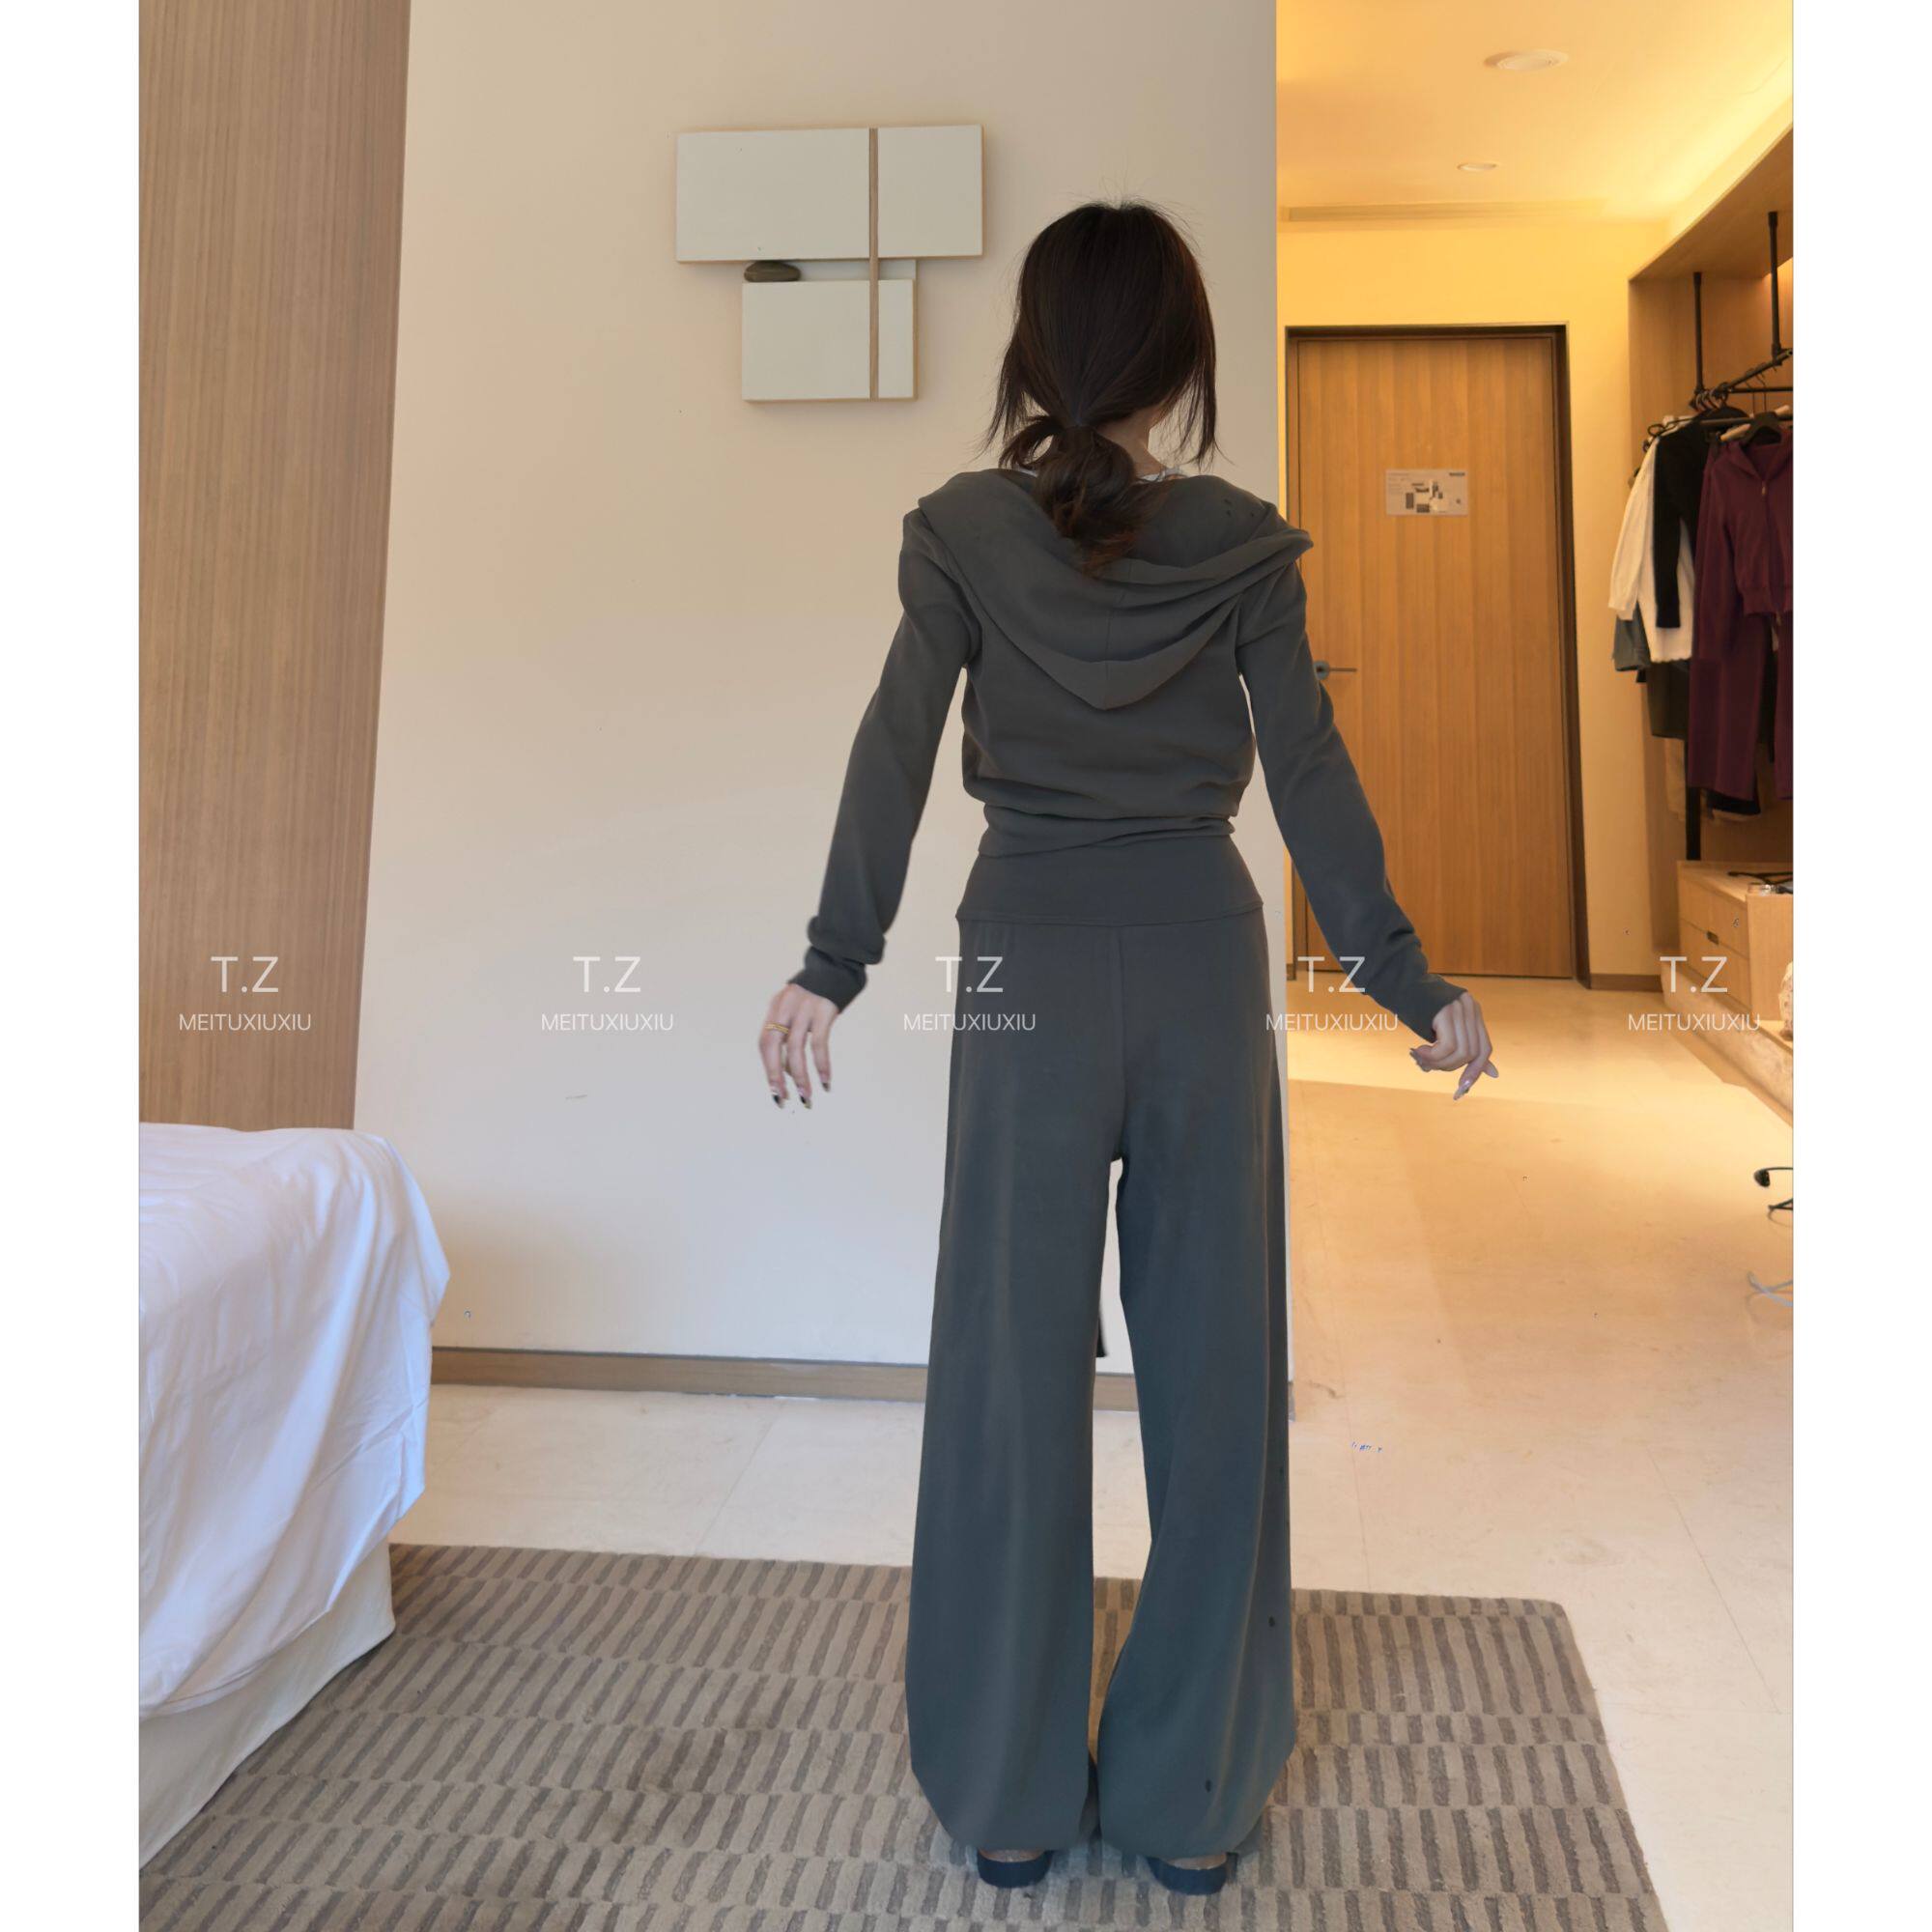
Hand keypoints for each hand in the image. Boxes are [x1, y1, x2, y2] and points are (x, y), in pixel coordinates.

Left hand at [758, 982, 838, 1108]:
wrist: (838, 964)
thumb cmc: (818, 992)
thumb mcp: (796, 1007)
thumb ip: (790, 1031)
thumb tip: (788, 1068)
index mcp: (776, 1009)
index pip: (765, 1043)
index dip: (768, 1068)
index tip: (775, 1091)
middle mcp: (786, 1008)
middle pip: (772, 1045)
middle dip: (775, 1074)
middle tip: (782, 1098)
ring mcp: (804, 1008)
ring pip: (796, 1048)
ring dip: (800, 1076)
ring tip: (807, 1096)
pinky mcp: (824, 1010)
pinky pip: (819, 1043)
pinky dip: (821, 1064)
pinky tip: (825, 1080)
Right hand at [1410, 991, 1497, 1099]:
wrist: (1397, 984)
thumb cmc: (1416, 1009)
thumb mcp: (1442, 1029)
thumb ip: (1462, 1047)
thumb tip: (1493, 1073)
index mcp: (1473, 1012)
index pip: (1485, 1048)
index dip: (1476, 1070)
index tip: (1463, 1086)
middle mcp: (1470, 1008)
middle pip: (1473, 1052)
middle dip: (1450, 1066)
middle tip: (1429, 1066)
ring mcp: (1459, 1008)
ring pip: (1461, 1051)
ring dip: (1440, 1063)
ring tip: (1422, 1059)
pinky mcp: (1446, 1011)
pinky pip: (1447, 1046)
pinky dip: (1433, 1056)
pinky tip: (1419, 1051)